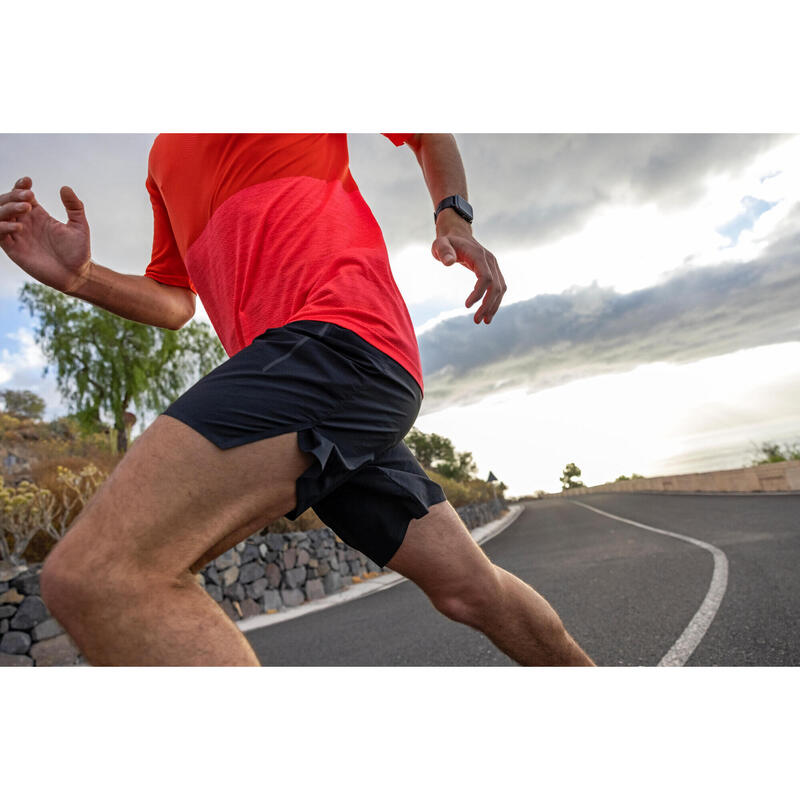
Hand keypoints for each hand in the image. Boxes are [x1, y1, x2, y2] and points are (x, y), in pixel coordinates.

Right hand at [0, 176, 91, 293]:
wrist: (76, 275)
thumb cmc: (78, 251)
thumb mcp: (79, 226)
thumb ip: (74, 206)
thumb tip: (65, 187)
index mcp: (38, 215)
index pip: (20, 195)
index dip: (20, 186)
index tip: (28, 181)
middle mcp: (25, 223)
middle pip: (7, 202)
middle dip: (14, 195)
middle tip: (29, 196)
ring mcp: (18, 236)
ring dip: (8, 207)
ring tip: (26, 207)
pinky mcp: (14, 250)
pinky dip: (3, 227)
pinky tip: (19, 226)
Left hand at [432, 220, 505, 323]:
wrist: (458, 234)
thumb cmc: (447, 241)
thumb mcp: (440, 244)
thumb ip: (443, 252)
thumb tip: (448, 263)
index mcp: (479, 255)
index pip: (485, 277)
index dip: (478, 293)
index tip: (467, 306)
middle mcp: (490, 261)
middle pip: (496, 286)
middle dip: (487, 305)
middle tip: (476, 320)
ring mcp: (494, 265)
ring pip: (500, 289)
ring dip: (494, 306)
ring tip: (484, 321)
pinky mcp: (494, 270)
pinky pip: (499, 287)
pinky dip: (495, 301)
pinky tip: (487, 312)